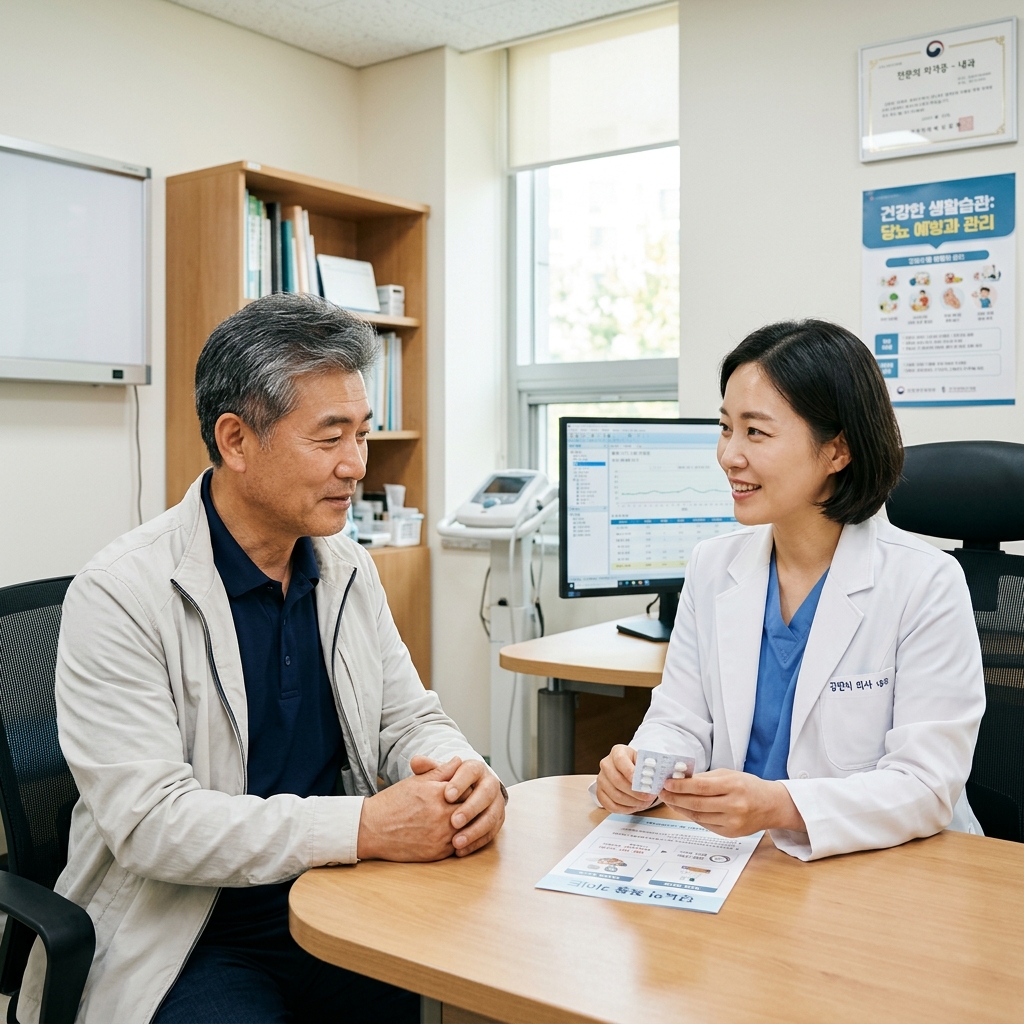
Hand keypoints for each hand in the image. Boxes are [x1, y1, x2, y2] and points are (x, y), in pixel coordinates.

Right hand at [356, 756, 462, 860]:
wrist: (372, 829)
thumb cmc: (393, 802)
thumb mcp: (417, 781)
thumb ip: (441, 770)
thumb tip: (459, 760)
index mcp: (439, 794)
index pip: (469, 789)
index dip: (468, 789)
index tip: (464, 790)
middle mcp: (442, 816)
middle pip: (471, 810)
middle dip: (470, 807)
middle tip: (466, 804)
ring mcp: (441, 837)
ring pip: (467, 829)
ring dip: (466, 824)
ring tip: (460, 819)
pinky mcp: (437, 854)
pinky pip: (458, 846)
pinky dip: (458, 839)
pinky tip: (452, 833)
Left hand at [410, 755, 504, 856]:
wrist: (469, 793)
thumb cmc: (450, 783)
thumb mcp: (441, 774)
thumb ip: (429, 769)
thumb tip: (415, 762)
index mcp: (476, 768)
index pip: (471, 772)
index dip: (460, 783)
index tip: (446, 795)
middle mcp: (490, 784)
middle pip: (485, 794)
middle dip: (470, 809)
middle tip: (454, 821)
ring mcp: (496, 803)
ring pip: (491, 817)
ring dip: (474, 830)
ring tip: (456, 842)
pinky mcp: (497, 820)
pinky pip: (490, 833)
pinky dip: (476, 843)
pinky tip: (460, 850)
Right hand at [596, 745, 657, 813]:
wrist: (629, 770)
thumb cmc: (638, 765)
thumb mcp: (644, 761)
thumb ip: (648, 768)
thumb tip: (653, 778)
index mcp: (617, 752)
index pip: (621, 760)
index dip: (630, 772)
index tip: (642, 782)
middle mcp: (606, 764)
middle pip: (617, 780)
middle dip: (635, 792)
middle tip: (648, 797)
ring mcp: (601, 779)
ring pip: (614, 794)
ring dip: (632, 802)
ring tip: (644, 803)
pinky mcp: (600, 792)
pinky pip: (610, 805)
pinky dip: (624, 809)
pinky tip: (634, 807)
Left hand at [660, 768, 805, 837]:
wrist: (772, 805)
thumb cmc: (748, 786)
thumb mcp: (729, 774)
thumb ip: (705, 778)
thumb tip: (680, 779)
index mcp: (733, 786)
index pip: (701, 787)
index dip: (681, 786)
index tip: (666, 783)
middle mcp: (734, 806)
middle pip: (697, 804)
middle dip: (676, 798)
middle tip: (662, 792)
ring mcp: (733, 822)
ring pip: (699, 816)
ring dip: (680, 808)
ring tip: (670, 800)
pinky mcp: (731, 834)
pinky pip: (706, 824)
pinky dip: (692, 817)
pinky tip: (684, 809)